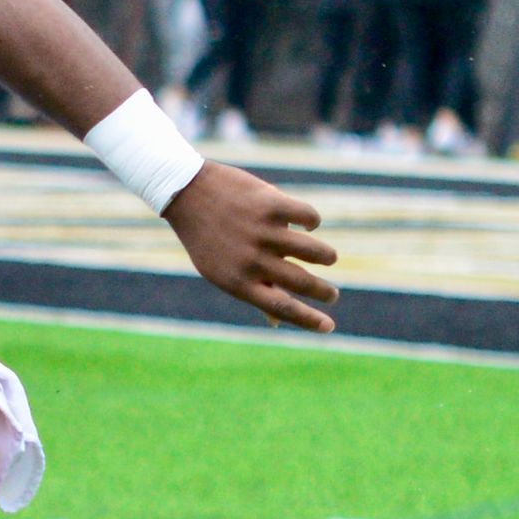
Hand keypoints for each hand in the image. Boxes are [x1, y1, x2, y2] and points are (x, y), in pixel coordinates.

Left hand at [163, 161, 338, 331]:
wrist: (186, 191)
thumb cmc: (207, 238)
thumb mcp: (221, 271)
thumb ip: (252, 292)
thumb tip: (277, 322)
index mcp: (238, 281)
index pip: (281, 308)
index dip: (309, 320)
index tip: (330, 327)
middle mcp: (251, 259)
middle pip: (302, 282)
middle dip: (325, 292)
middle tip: (332, 295)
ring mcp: (262, 231)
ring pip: (314, 251)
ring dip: (326, 257)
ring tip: (327, 258)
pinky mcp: (271, 203)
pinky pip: (309, 217)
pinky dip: (312, 222)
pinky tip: (308, 224)